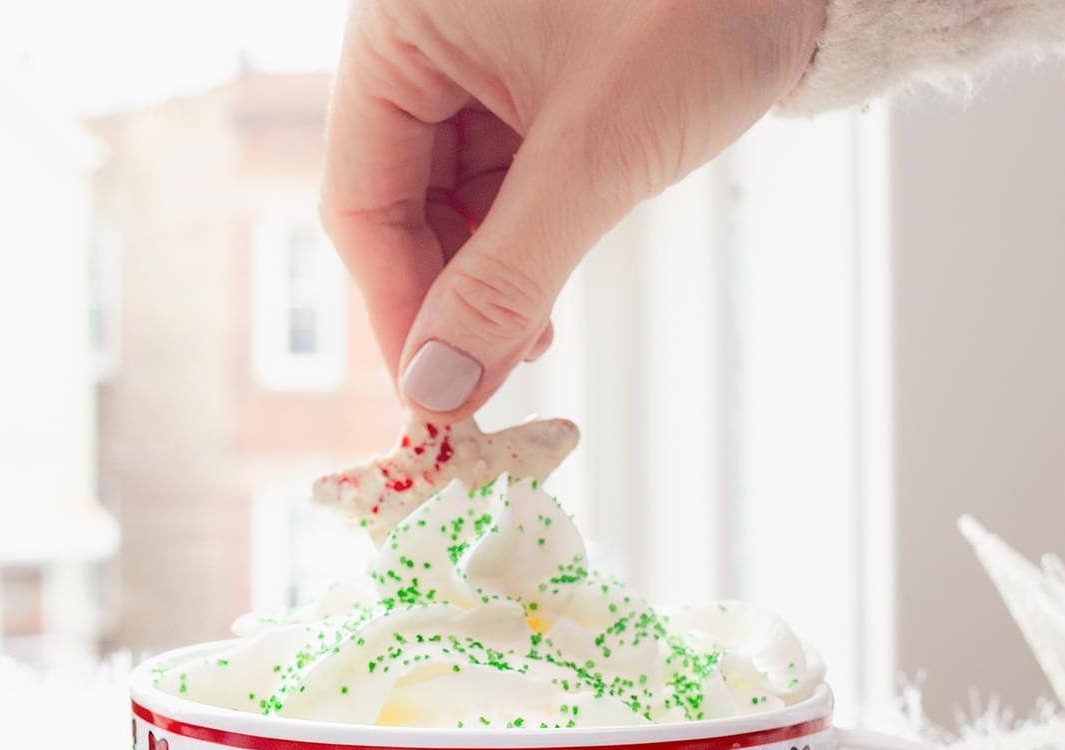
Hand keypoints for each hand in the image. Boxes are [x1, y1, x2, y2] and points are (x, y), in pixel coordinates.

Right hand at [322, 0, 824, 420]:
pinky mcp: (525, 70)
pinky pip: (497, 174)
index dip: (396, 308)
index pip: (359, 196)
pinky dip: (520, 236)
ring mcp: (472, 51)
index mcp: (400, 26)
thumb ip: (508, 276)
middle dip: (445, 297)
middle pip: (396, 201)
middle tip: (485, 382)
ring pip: (448, 199)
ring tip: (528, 337)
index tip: (435, 395)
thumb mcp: (600, 153)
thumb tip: (437, 388)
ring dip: (484, 277)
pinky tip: (545, 287)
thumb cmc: (705, 3)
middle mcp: (421, 34)